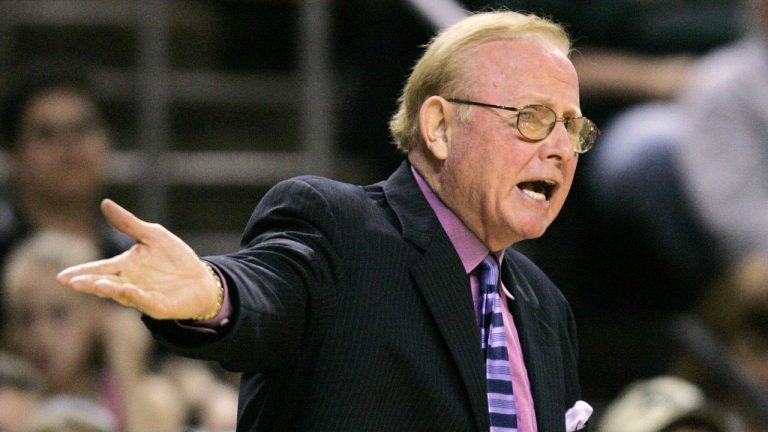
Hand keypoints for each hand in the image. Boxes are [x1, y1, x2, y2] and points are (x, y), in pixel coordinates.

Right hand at [57, 199, 220, 319]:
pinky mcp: (158, 306)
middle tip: (72, 282)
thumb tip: (105, 203)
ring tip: (95, 284)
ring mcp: (142, 295)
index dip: (81, 272)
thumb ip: (128, 224)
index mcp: (125, 266)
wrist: (201, 279)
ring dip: (109, 289)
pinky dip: (134, 295)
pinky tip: (126, 290)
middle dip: (89, 283)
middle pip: (104, 283)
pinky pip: (144, 301)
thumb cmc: (175, 258)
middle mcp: (129, 282)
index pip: (99, 269)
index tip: (62, 277)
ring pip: (121, 294)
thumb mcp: (153, 235)